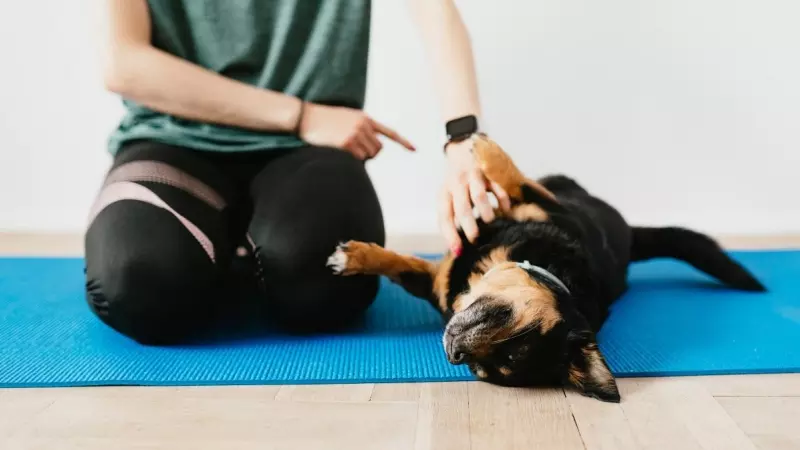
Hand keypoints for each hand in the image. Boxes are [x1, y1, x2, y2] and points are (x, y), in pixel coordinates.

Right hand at [298, 103, 414, 159]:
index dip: (403, 142)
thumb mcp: (345, 118)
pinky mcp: (347, 143)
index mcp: (365, 118)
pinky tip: (339, 150)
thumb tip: (370, 148)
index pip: (389, 132)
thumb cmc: (322, 120)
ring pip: (369, 156)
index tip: (414, 150)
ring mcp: (356, 134)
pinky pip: (358, 159)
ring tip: (343, 147)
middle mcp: (363, 125)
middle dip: (369, 154)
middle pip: (378, 149)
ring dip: (359, 157)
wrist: (305, 117)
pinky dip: (351, 160)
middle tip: (353, 150)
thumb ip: (360, 128)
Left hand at [438, 138, 510, 254]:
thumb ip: (453, 216)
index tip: (458, 251)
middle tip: (475, 239)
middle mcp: (456, 184)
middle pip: (461, 207)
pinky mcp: (487, 170)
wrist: (463, 146)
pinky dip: (502, 199)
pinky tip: (506, 210)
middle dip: (468, 225)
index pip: (445, 216)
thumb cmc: (456, 181)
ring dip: (485, 210)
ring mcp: (472, 176)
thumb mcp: (449, 196)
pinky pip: (496, 185)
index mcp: (444, 193)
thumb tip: (456, 248)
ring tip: (490, 222)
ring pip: (478, 194)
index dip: (450, 234)